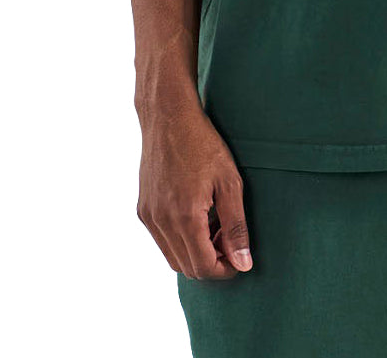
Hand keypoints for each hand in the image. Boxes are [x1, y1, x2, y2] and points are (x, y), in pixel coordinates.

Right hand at [136, 102, 252, 279]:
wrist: (169, 116)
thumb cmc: (204, 144)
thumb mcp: (230, 182)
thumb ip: (236, 226)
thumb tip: (243, 264)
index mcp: (185, 218)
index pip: (204, 268)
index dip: (226, 269)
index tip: (240, 254)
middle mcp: (161, 222)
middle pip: (187, 268)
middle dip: (212, 261)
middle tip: (229, 236)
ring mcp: (149, 216)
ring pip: (173, 257)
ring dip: (195, 251)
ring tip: (215, 224)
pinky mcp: (143, 208)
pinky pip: (162, 240)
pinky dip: (180, 239)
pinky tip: (198, 214)